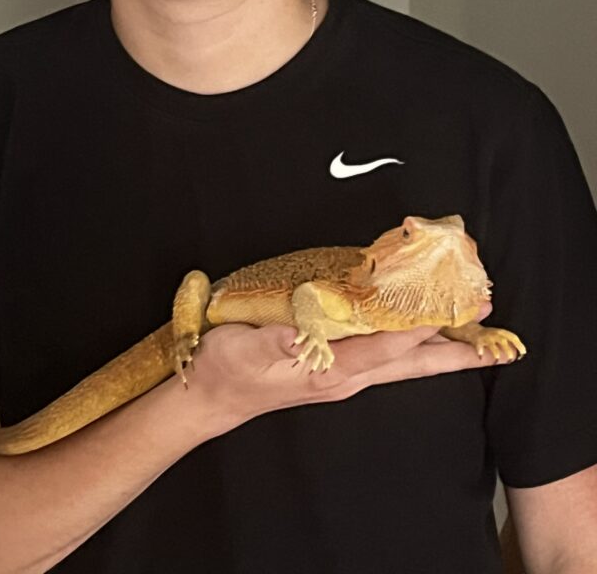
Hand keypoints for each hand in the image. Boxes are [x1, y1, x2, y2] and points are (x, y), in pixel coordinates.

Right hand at [185, 303, 503, 430]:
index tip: (454, 308)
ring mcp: (343, 374)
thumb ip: (278, 340)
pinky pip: (385, 355)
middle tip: (493, 334)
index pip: (388, 346)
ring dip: (440, 347)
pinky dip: (411, 343)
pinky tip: (420, 333)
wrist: (210, 395)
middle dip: (453, 348)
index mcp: (330, 371)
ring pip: (403, 360)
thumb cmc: (227, 369)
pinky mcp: (336, 367)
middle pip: (410, 361)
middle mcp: (345, 375)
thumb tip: (307, 330)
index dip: (422, 326)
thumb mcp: (247, 349)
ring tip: (475, 336)